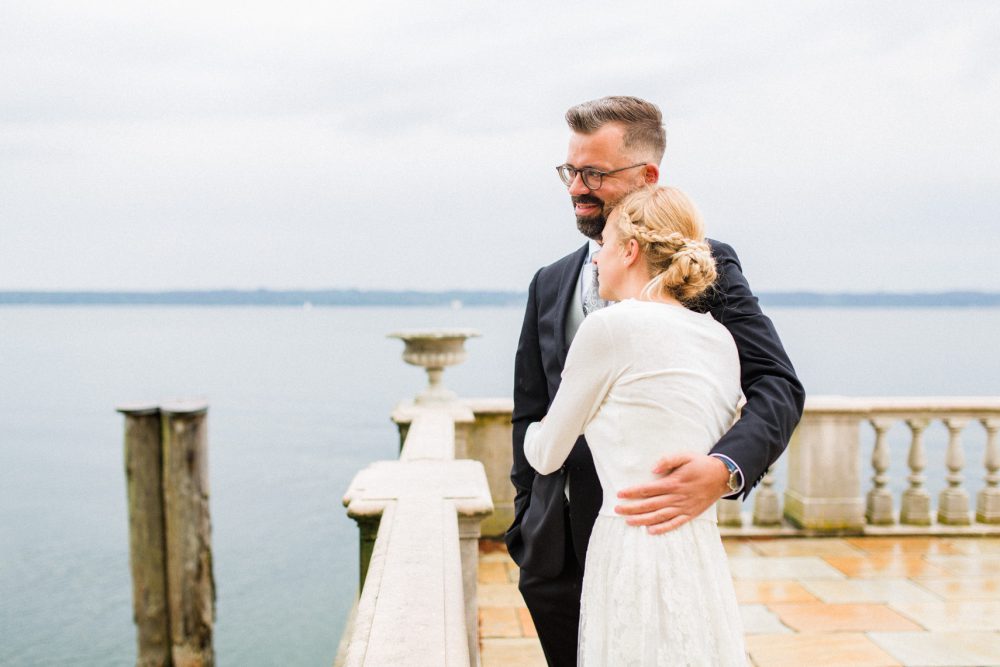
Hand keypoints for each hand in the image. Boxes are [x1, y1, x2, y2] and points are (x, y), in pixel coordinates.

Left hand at [614, 453, 729, 534]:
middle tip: (617, 509)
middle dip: (632, 508)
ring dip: (642, 520)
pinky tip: (650, 531)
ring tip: (628, 521)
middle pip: (650, 504)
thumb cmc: (701, 464)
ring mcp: (684, 507)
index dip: (632, 492)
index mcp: (674, 482)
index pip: (648, 489)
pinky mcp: (690, 514)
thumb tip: (652, 469)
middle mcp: (677, 497)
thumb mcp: (685, 456)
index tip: (620, 494)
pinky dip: (662, 529)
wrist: (722, 476)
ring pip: (659, 516)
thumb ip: (668, 460)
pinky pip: (675, 524)